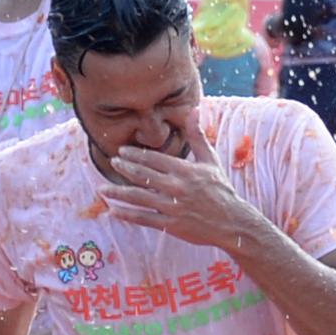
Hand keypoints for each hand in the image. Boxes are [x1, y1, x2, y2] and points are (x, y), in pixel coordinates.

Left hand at [99, 123, 253, 249]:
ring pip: (140, 198)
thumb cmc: (220, 189)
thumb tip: (195, 109)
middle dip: (124, 168)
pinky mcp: (171, 225)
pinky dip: (128, 215)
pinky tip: (113, 210)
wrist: (232, 222)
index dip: (135, 155)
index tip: (121, 151)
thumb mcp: (210, 160)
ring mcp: (172, 207)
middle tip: (112, 162)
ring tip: (103, 188)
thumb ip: (198, 135)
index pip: (154, 159)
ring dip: (119, 192)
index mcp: (185, 170)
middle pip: (143, 176)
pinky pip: (145, 219)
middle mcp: (176, 187)